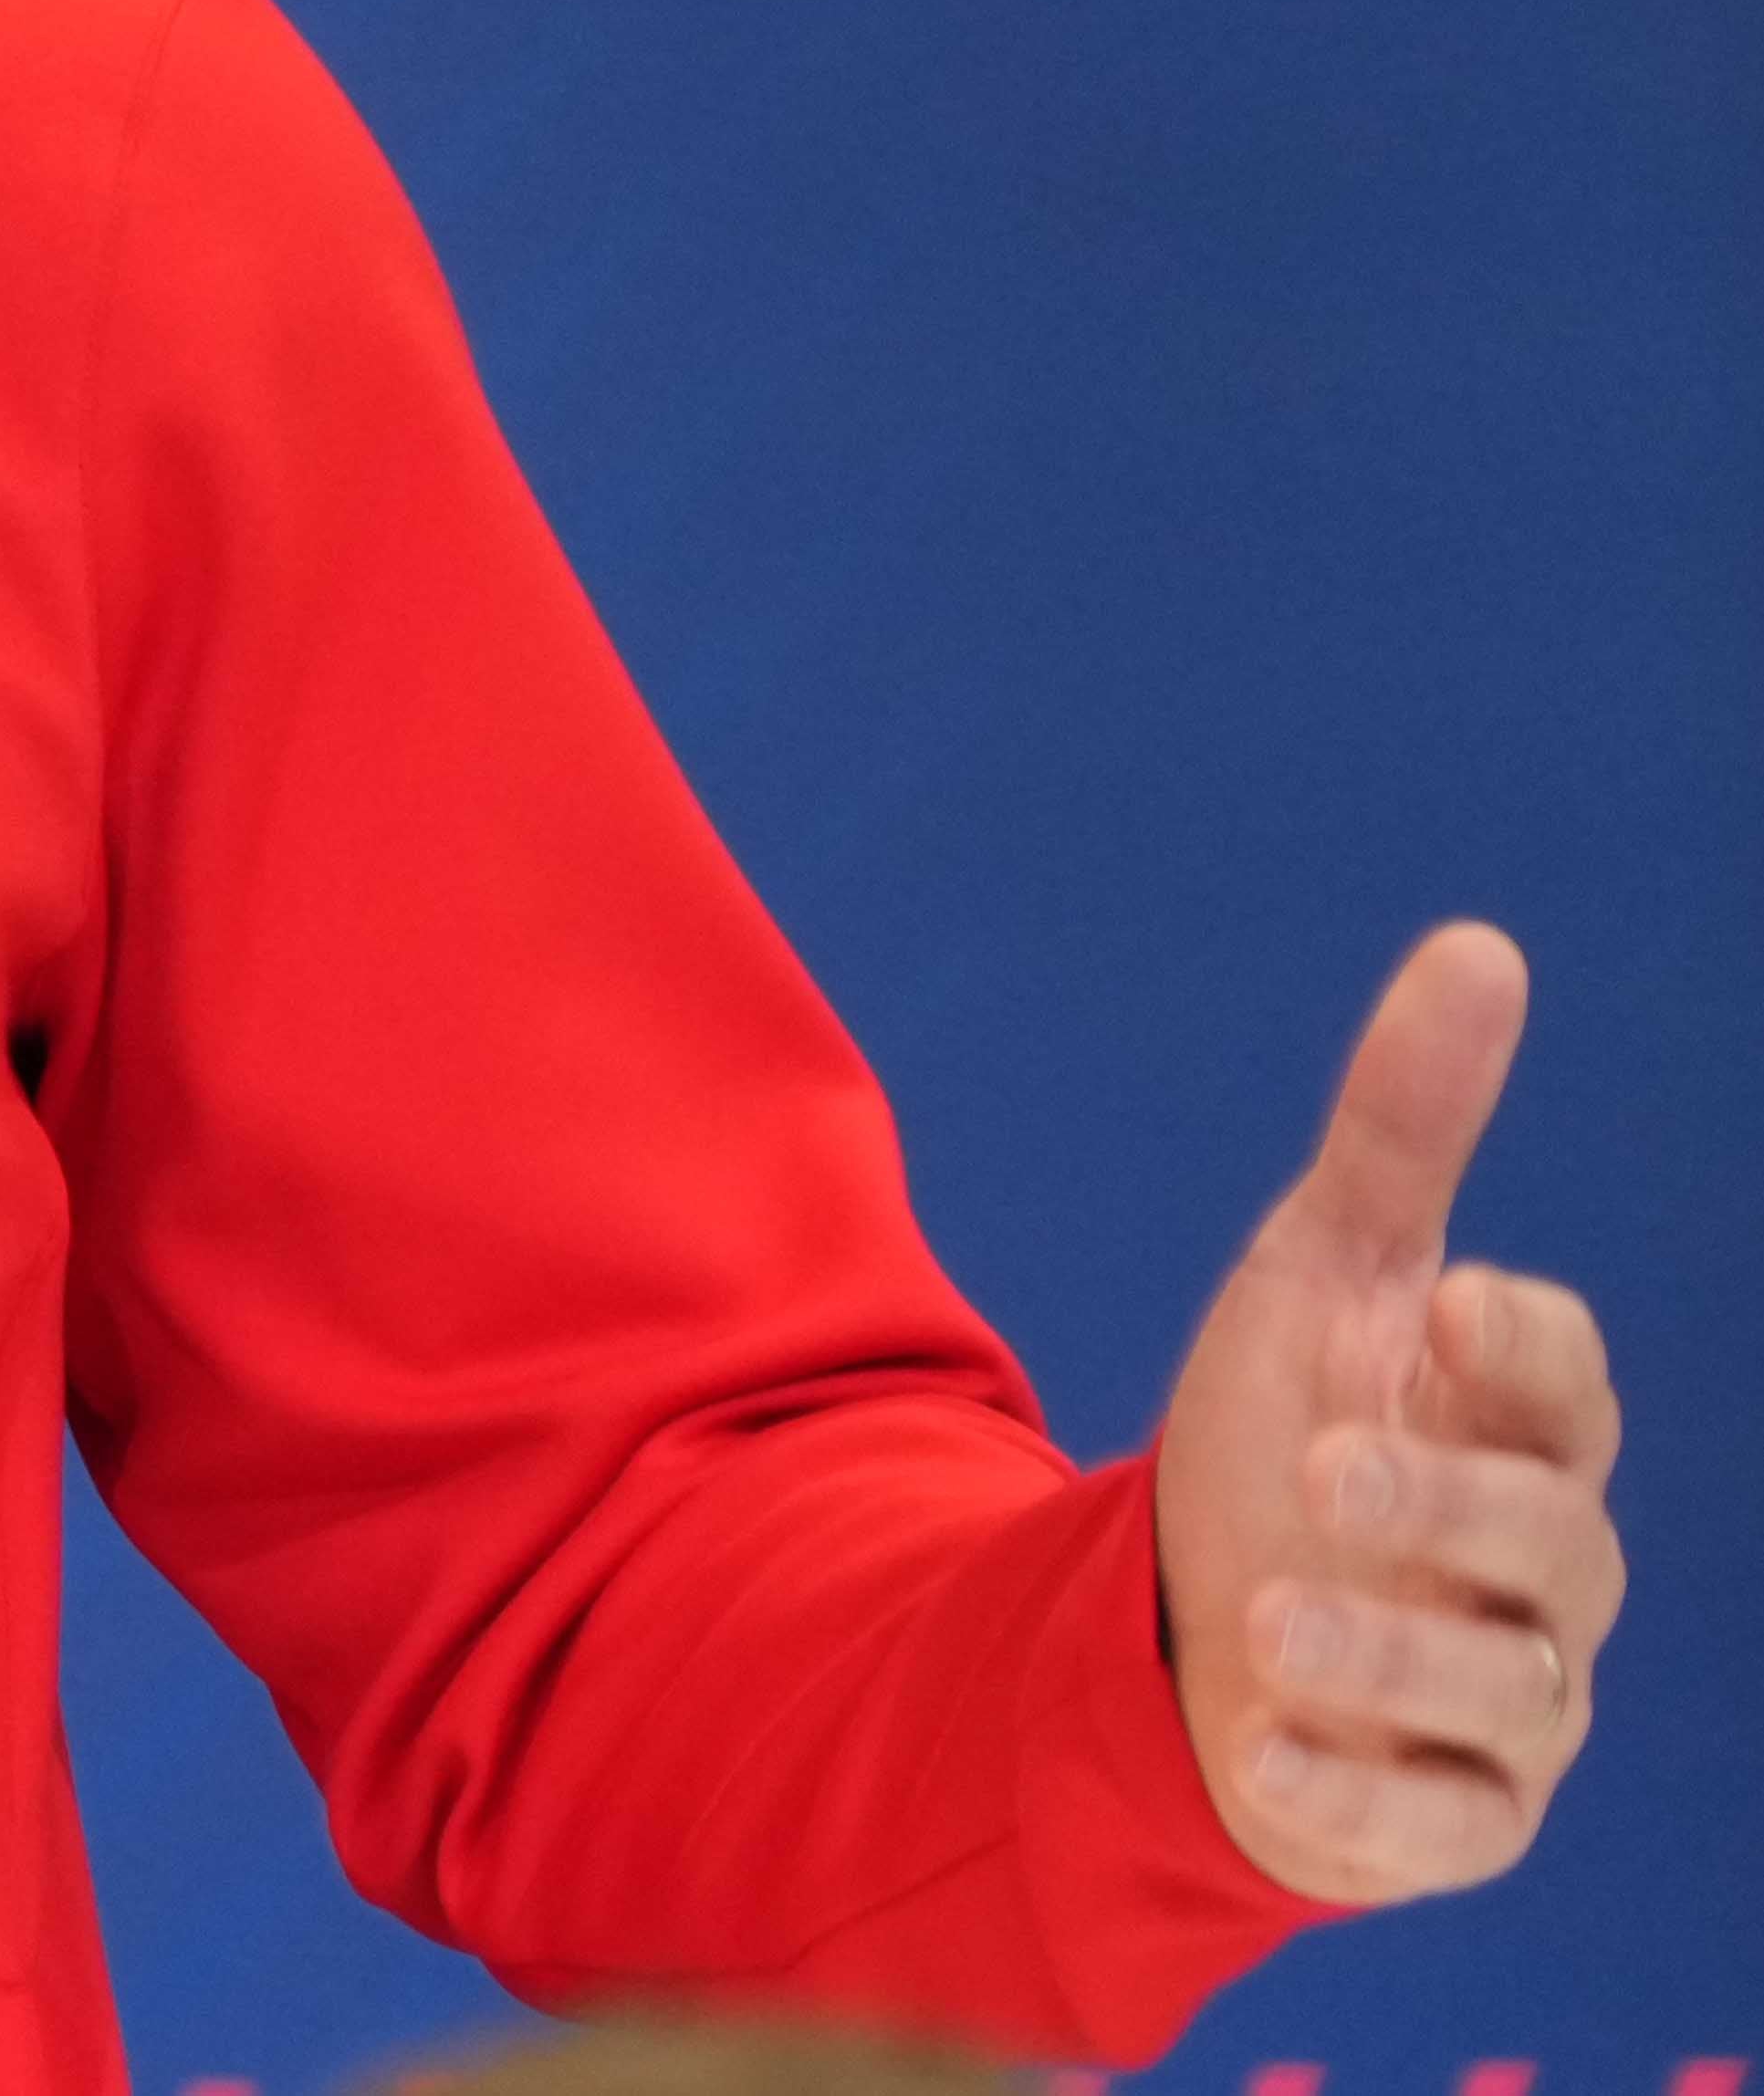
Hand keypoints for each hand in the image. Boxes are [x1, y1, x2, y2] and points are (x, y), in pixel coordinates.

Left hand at [1151, 921, 1624, 1899]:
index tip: (1450, 1299)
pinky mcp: (1452, 1814)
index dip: (1526, 1346)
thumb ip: (1403, 1126)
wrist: (1212, 1609)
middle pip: (1548, 1538)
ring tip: (1267, 1620)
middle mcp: (1542, 1568)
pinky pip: (1438, 1830)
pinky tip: (1267, 1756)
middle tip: (1325, 1468)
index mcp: (1520, 1428)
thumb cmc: (1304, 1420)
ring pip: (1502, 1694)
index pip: (1566, 1381)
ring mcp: (1511, 1701)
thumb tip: (1478, 948)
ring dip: (1387, 1659)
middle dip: (1446, 1504)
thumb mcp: (1326, 1266)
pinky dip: (1357, 1803)